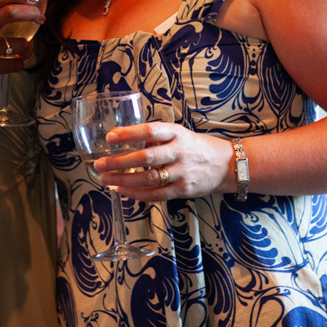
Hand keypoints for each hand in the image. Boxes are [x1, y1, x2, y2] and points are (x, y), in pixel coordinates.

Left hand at [92, 121, 234, 201]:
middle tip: (99, 164)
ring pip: (148, 179)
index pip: (150, 131)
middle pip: (145, 157)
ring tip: (106, 179)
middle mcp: (179, 151)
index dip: (129, 134)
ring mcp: (182, 172)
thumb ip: (157, 138)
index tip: (110, 137)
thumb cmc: (197, 147)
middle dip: (119, 162)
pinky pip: (157, 195)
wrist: (226, 165)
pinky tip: (123, 191)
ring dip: (124, 180)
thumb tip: (126, 140)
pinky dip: (137, 194)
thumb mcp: (180, 134)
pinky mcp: (184, 190)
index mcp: (177, 133)